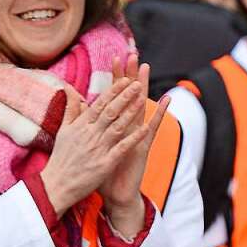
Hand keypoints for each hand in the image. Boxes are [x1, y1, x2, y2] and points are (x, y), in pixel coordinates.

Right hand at [39, 77, 146, 217]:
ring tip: (142, 99)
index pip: (99, 104)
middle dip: (124, 96)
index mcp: (80, 126)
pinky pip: (122, 148)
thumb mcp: (63, 130)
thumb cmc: (61, 158)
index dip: (113, 91)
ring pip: (117, 126)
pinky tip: (145, 129)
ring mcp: (98, 149)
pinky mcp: (105, 164)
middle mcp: (89, 134)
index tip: (124, 80)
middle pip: (110, 111)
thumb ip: (71, 109)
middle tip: (137, 83)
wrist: (57, 184)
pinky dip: (133, 137)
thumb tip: (69, 88)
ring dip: (130, 112)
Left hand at [98, 56, 168, 235]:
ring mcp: (136, 134)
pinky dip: (158, 114)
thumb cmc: (102, 168)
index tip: (114, 57)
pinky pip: (152, 128)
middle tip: (133, 53)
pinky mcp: (143, 146)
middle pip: (128, 95)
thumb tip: (81, 105)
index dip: (114, 78)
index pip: (114, 95)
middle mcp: (127, 125)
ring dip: (144, 87)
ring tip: (147, 68)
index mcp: (114, 124)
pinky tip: (166, 100)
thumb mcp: (92, 142)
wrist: (115, 193)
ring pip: (141, 106)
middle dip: (130, 75)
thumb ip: (87, 123)